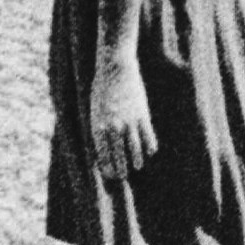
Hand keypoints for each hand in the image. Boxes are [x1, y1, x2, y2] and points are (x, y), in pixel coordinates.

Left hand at [83, 62, 158, 191]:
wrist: (115, 67)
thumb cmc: (102, 88)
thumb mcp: (94, 109)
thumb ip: (99, 127)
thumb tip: (102, 146)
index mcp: (98, 126)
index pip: (102, 154)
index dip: (107, 167)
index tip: (109, 175)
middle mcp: (113, 127)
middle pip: (118, 155)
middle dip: (121, 169)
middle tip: (122, 176)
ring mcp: (129, 122)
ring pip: (135, 149)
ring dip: (136, 160)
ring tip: (137, 166)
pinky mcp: (142, 115)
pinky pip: (148, 136)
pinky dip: (150, 146)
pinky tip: (150, 151)